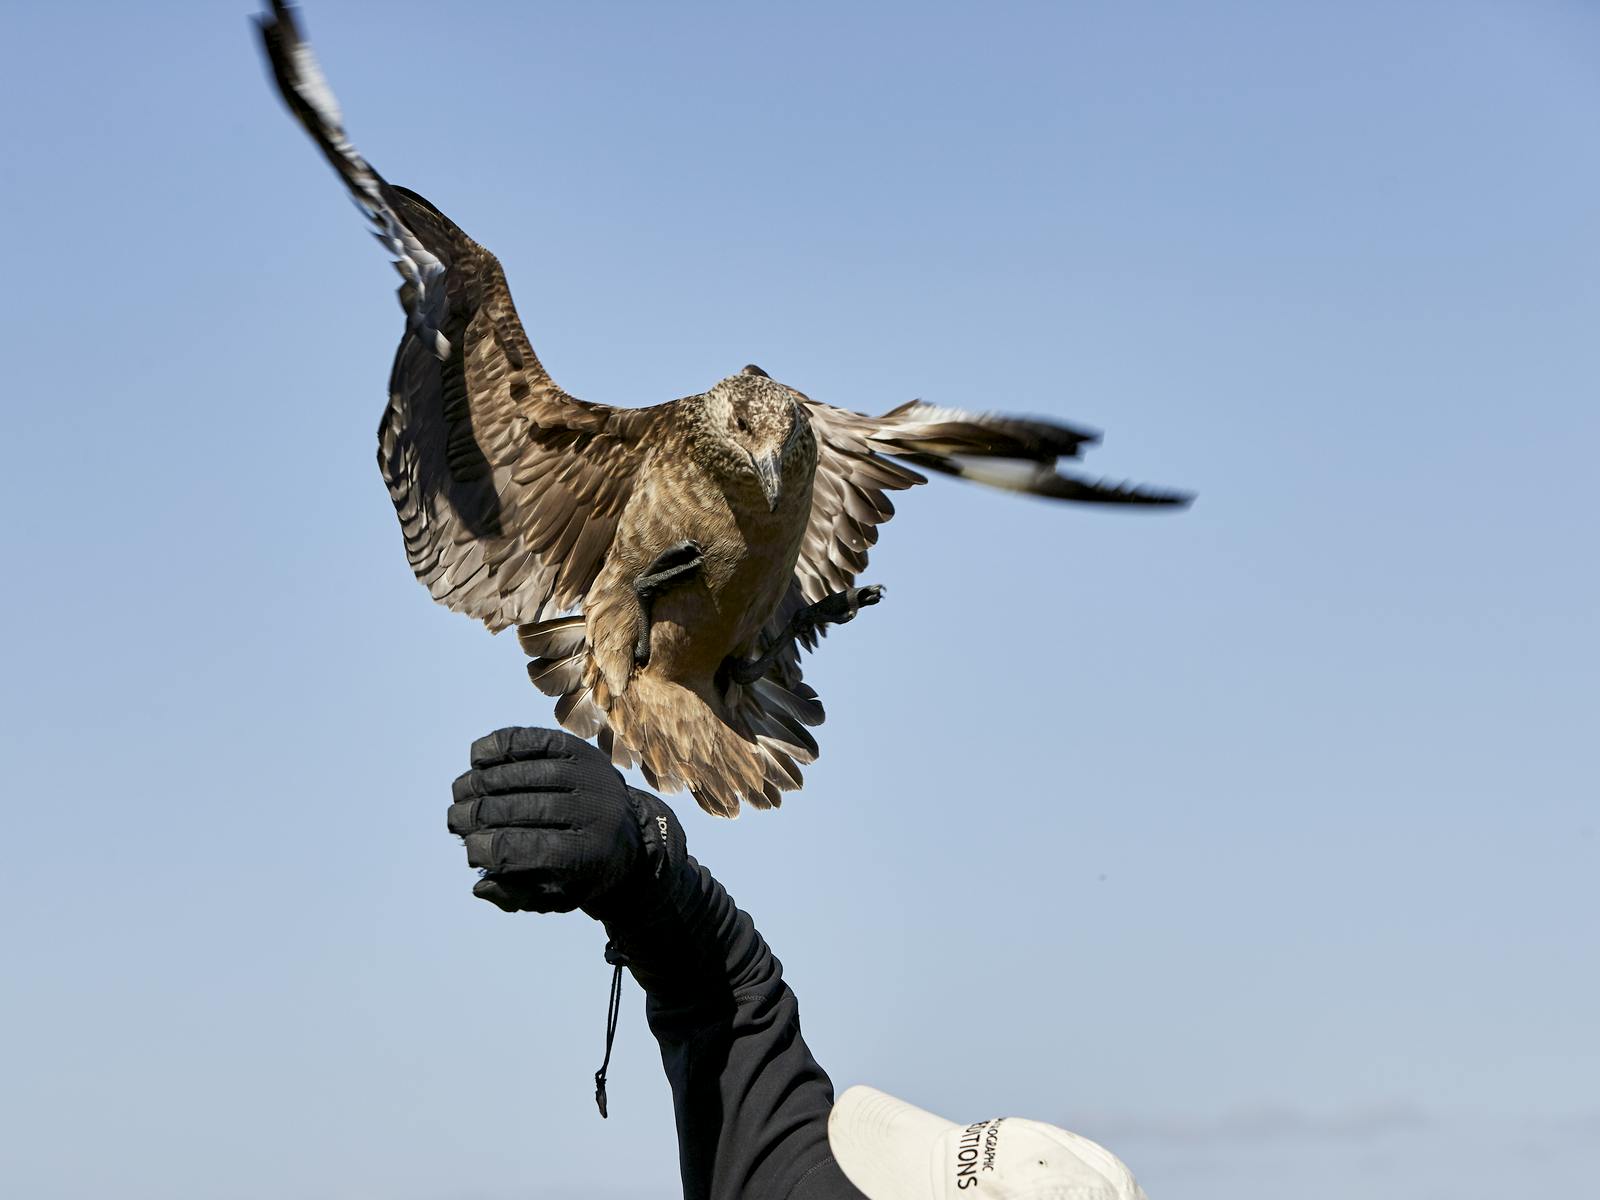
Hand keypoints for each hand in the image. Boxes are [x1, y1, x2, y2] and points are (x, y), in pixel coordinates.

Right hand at [448, 726, 671, 914]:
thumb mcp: (556, 897)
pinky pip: (536, 740)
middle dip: (480, 814)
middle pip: (527, 807)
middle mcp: (596, 811)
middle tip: (456, 820)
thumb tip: (481, 885)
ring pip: (528, 772)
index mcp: (590, 855)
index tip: (470, 851)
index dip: (490, 849)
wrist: (631, 834)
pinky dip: (501, 747)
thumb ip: (517, 896)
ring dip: (484, 781)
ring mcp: (591, 775)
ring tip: (461, 793)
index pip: (531, 849)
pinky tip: (477, 760)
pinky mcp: (582, 749)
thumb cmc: (581, 871)